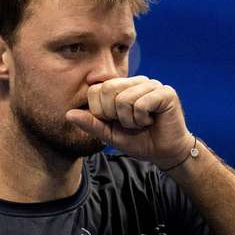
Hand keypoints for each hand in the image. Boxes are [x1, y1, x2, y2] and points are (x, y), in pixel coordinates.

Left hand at [65, 75, 192, 168]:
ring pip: (124, 99)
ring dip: (130, 120)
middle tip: (129, 123)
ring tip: (141, 122)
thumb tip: (68, 114)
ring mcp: (151, 84)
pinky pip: (141, 104)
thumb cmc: (138, 140)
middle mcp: (135, 82)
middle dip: (114, 115)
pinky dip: (143, 119)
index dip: (101, 111)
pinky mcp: (165, 92)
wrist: (163, 152)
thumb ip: (91, 123)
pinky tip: (152, 120)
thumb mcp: (109, 134)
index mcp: (120, 88)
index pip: (95, 89)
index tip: (114, 121)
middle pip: (107, 89)